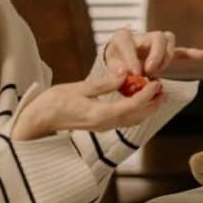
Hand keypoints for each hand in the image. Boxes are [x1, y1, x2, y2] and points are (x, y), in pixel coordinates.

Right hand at [12, 72, 162, 140]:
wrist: (39, 120)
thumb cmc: (54, 102)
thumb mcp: (79, 88)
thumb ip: (105, 84)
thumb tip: (125, 75)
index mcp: (100, 114)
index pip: (132, 105)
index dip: (147, 95)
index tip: (157, 83)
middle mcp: (105, 124)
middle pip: (137, 116)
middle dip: (152, 104)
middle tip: (163, 89)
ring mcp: (103, 126)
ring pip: (132, 120)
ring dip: (146, 108)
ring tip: (156, 95)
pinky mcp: (100, 125)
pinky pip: (124, 119)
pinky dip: (135, 110)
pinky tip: (137, 100)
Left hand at [104, 28, 202, 77]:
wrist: (118, 64)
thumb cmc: (114, 64)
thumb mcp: (109, 66)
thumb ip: (114, 70)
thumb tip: (124, 72)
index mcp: (123, 36)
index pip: (129, 42)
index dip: (131, 58)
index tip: (134, 73)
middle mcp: (141, 35)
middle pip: (157, 37)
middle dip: (156, 54)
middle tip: (150, 71)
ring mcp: (155, 43)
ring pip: (168, 40)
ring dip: (166, 57)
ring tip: (157, 72)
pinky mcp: (164, 51)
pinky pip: (179, 51)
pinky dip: (190, 53)